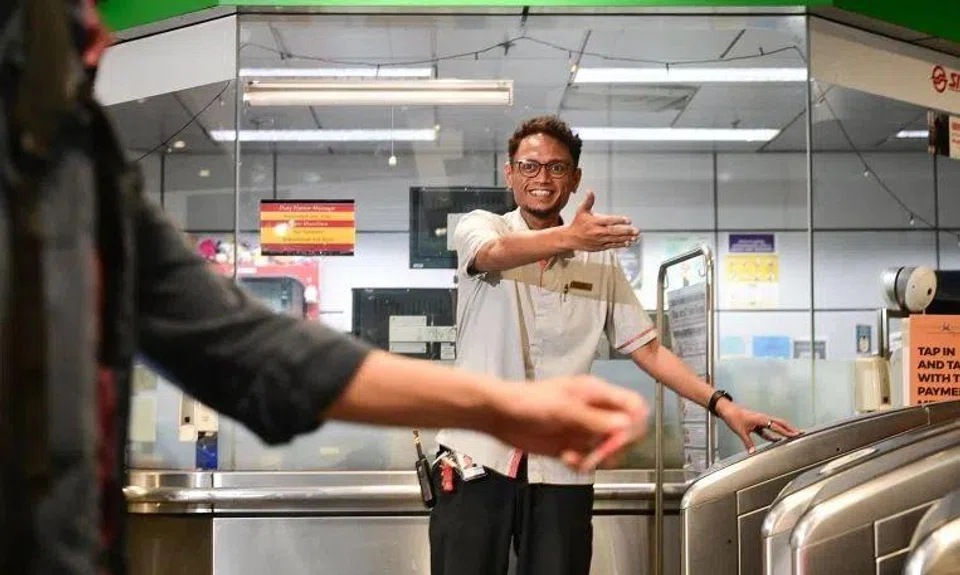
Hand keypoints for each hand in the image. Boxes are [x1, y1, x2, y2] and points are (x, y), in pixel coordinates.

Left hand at [488, 375, 649, 472]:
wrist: (501, 415)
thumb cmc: (528, 401)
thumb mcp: (564, 408)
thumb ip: (594, 419)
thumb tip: (625, 425)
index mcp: (596, 394)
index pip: (633, 406)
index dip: (633, 425)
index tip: (619, 440)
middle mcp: (595, 412)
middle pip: (626, 432)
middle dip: (615, 447)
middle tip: (598, 455)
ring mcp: (584, 430)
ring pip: (609, 450)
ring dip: (598, 459)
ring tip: (578, 459)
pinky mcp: (572, 446)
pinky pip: (590, 461)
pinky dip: (582, 465)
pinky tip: (567, 459)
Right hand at [564, 190, 639, 251]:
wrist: (571, 238)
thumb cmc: (578, 223)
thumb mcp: (581, 211)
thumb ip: (588, 201)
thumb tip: (590, 191)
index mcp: (594, 222)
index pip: (609, 221)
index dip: (619, 220)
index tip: (628, 220)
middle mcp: (597, 232)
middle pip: (614, 231)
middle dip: (626, 231)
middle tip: (636, 230)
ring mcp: (599, 240)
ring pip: (615, 239)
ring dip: (626, 238)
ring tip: (635, 237)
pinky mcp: (600, 246)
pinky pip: (612, 245)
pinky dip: (621, 244)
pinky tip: (629, 242)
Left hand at [716, 400, 800, 453]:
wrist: (727, 410)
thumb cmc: (733, 417)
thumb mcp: (741, 431)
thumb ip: (748, 443)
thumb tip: (752, 452)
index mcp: (761, 419)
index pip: (776, 426)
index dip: (786, 431)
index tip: (796, 435)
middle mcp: (763, 418)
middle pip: (780, 423)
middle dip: (790, 428)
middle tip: (800, 433)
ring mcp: (761, 420)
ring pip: (775, 425)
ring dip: (784, 430)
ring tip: (793, 436)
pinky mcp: (757, 423)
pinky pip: (768, 429)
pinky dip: (774, 433)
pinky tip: (777, 439)